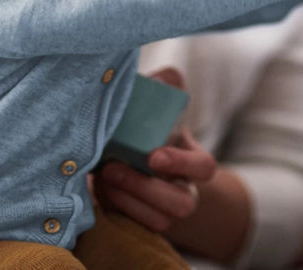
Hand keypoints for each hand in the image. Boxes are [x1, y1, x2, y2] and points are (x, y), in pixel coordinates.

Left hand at [94, 68, 216, 232]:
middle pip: (183, 204)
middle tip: (114, 168)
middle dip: (147, 188)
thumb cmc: (150, 128)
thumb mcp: (160, 106)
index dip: (182, 164)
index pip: (204, 168)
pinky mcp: (142, 222)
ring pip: (159, 220)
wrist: (133, 158)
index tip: (153, 155)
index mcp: (194, 161)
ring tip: (102, 175)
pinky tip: (97, 187)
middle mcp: (184, 189)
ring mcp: (164, 211)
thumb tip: (168, 77)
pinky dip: (114, 208)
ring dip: (127, 200)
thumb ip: (166, 85)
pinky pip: (134, 226)